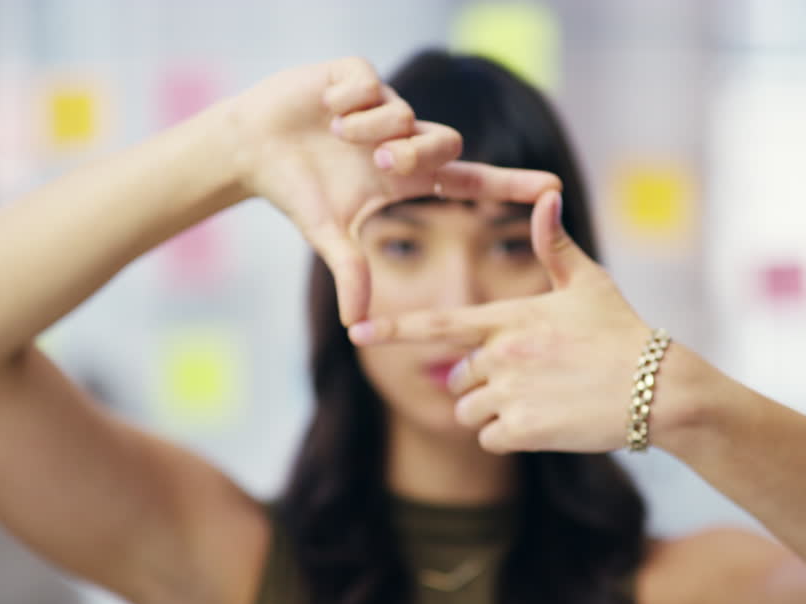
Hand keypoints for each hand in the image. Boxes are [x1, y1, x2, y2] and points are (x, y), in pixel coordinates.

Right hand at [230, 57, 561, 324]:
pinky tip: (326, 109)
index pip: (470, 180)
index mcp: (407, 177)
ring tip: (338, 134)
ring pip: (405, 112)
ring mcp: (382, 106)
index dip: (510, 185)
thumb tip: (356, 325)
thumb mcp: (328, 234)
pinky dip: (348, 100)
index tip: (552, 188)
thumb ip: (350, 272)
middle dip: (415, 153)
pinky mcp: (356, 75)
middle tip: (380, 163)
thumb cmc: (299, 191)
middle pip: (445, 142)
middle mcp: (404, 139)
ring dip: (372, 128)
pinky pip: (370, 83)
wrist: (252, 148)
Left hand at [349, 190, 700, 453]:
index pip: (438, 323)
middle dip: (479, 383)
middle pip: (456, 376)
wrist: (659, 389)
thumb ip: (555, 246)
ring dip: (492, 413)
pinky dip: (508, 437)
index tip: (357, 332)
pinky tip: (546, 424)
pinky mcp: (524, 430)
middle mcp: (502, 353)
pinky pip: (489, 439)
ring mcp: (511, 392)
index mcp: (510, 317)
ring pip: (468, 412)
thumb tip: (545, 196)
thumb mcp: (590, 284)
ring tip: (540, 402)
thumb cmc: (624, 333)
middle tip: (530, 380)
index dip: (394, 329)